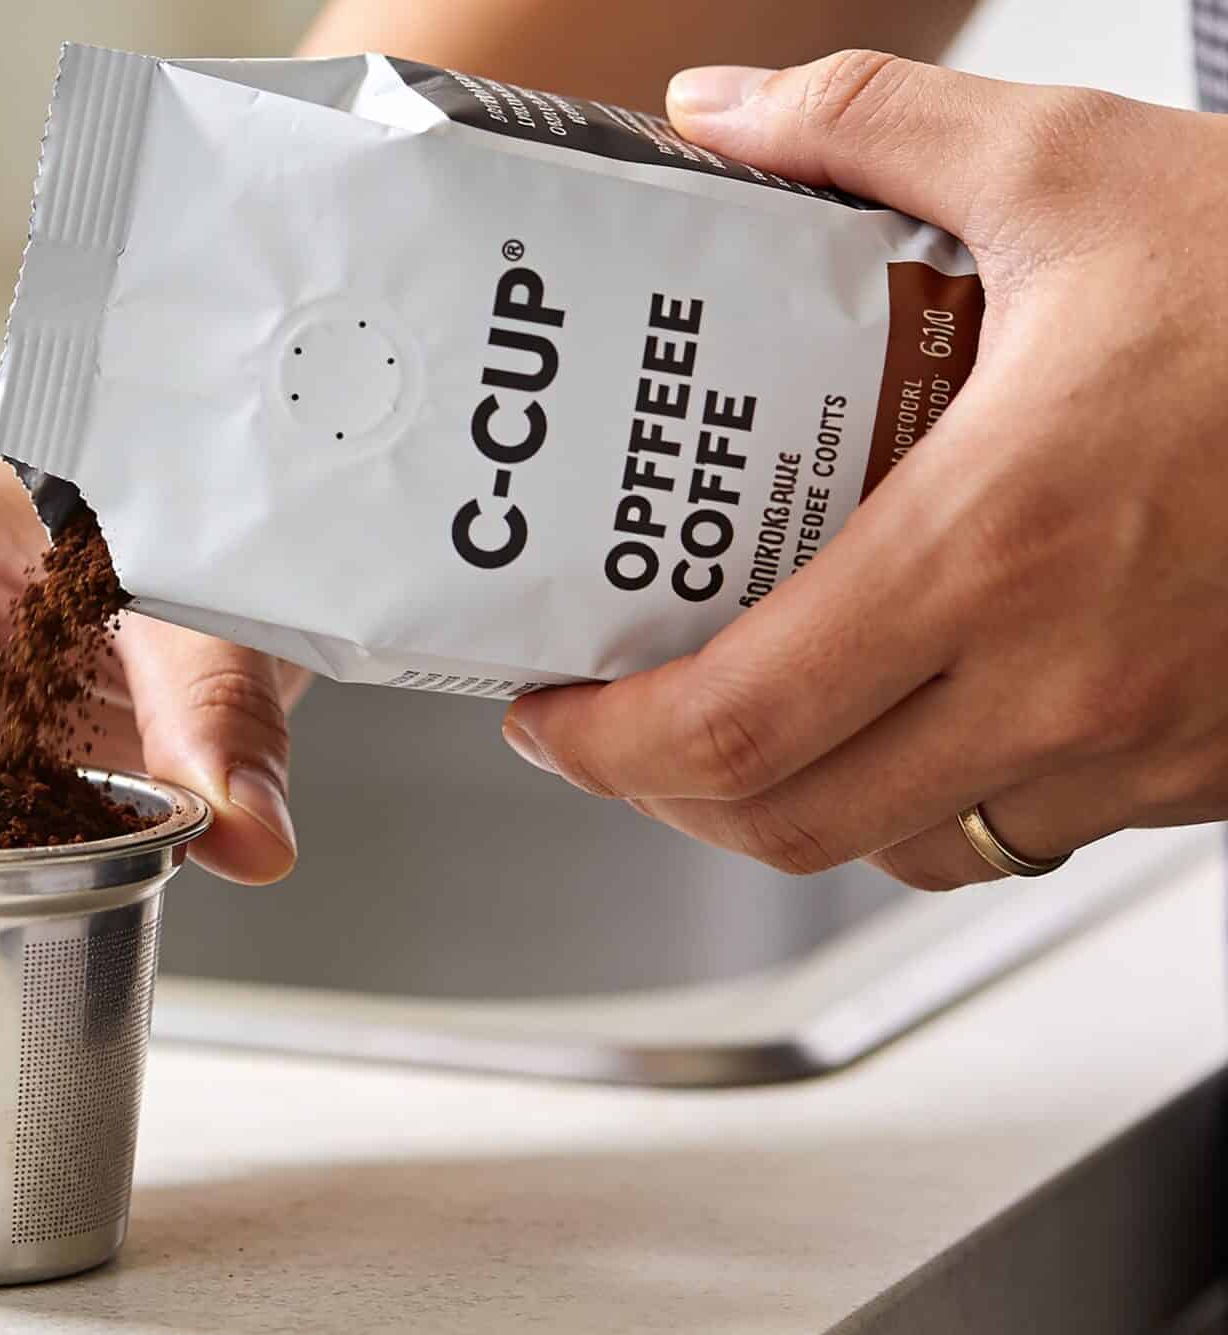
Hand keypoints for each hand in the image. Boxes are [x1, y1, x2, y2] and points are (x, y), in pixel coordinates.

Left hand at [503, 53, 1227, 888]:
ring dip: (800, 806)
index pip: (736, 724)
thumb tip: (718, 112)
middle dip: (668, 793)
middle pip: (791, 823)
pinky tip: (910, 718)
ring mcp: (1142, 742)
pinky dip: (938, 800)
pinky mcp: (1207, 767)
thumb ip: (871, 129)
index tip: (549, 711)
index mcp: (993, 545)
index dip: (608, 747)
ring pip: (907, 846)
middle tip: (614, 727)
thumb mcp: (1074, 166)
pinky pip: (1028, 831)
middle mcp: (1062, 677)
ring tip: (744, 721)